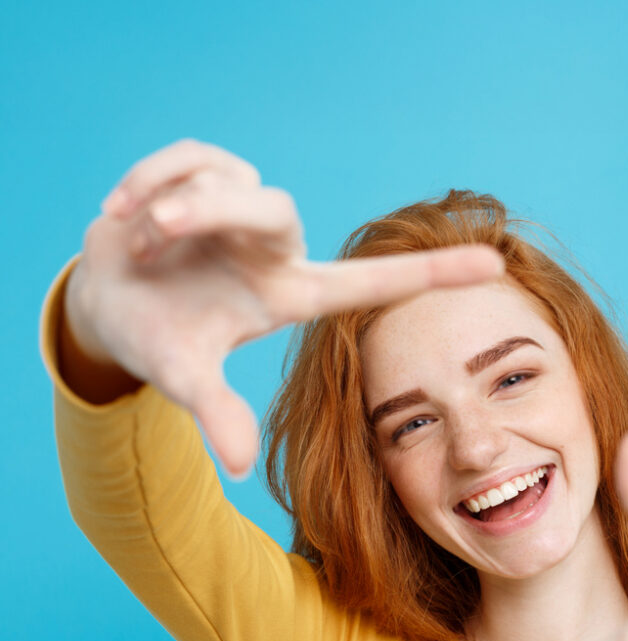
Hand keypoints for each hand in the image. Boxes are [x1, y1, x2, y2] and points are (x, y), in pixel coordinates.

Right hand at [65, 138, 504, 476]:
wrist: (107, 302)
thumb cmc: (158, 339)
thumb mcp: (184, 377)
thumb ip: (217, 414)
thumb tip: (240, 469)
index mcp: (287, 295)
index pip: (370, 281)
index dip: (431, 275)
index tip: (494, 264)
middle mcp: (276, 250)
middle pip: (273, 209)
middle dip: (205, 212)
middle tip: (153, 235)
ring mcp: (244, 210)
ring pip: (227, 180)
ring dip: (168, 204)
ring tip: (139, 239)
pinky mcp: (209, 174)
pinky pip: (188, 157)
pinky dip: (148, 179)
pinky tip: (122, 211)